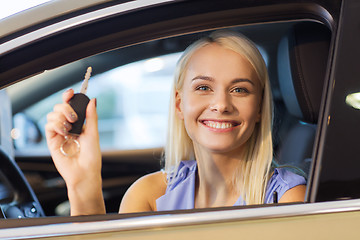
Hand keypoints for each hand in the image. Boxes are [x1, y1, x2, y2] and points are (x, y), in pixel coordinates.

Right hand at [45, 89, 104, 214]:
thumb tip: (93, 100)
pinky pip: (48, 126)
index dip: (69, 97)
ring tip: (70, 127)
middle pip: (59, 107)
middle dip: (65, 106)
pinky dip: (56, 125)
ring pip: (52, 115)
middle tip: (74, 116)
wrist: (85, 172)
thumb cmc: (92, 156)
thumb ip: (91, 116)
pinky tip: (64, 131)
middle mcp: (68, 127)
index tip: (71, 92)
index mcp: (79, 124)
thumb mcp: (94, 133)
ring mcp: (59, 133)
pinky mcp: (52, 141)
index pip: (71, 106)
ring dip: (61, 117)